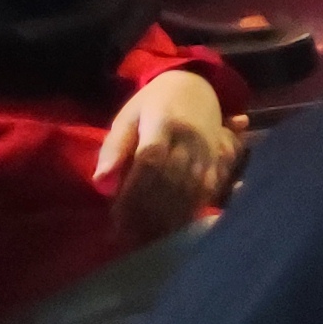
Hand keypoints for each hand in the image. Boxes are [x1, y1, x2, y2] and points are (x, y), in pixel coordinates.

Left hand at [91, 67, 237, 244]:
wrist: (196, 84)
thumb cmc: (152, 103)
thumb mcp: (127, 117)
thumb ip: (114, 149)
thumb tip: (102, 185)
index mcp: (164, 122)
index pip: (150, 161)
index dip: (134, 192)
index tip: (117, 217)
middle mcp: (191, 137)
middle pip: (171, 180)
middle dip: (149, 212)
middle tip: (128, 237)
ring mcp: (209, 149)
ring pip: (191, 189)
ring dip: (168, 217)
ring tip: (148, 239)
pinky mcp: (220, 160)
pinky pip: (208, 190)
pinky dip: (190, 211)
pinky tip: (175, 227)